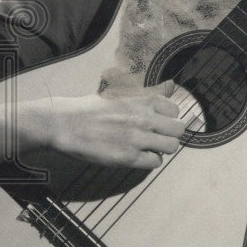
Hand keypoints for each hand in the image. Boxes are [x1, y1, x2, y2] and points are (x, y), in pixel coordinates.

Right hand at [44, 85, 187, 169]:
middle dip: (170, 133)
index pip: (175, 110)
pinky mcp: (128, 157)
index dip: (168, 117)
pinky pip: (155, 162)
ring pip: (171, 146)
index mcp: (143, 100)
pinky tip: (138, 156)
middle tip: (157, 137)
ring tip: (149, 147)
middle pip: (179, 129)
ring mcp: (137, 138)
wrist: (67, 124)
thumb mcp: (121, 92)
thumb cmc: (92, 108)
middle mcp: (144, 118)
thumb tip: (171, 84)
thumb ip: (148, 91)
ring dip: (162, 148)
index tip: (158, 122)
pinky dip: (150, 160)